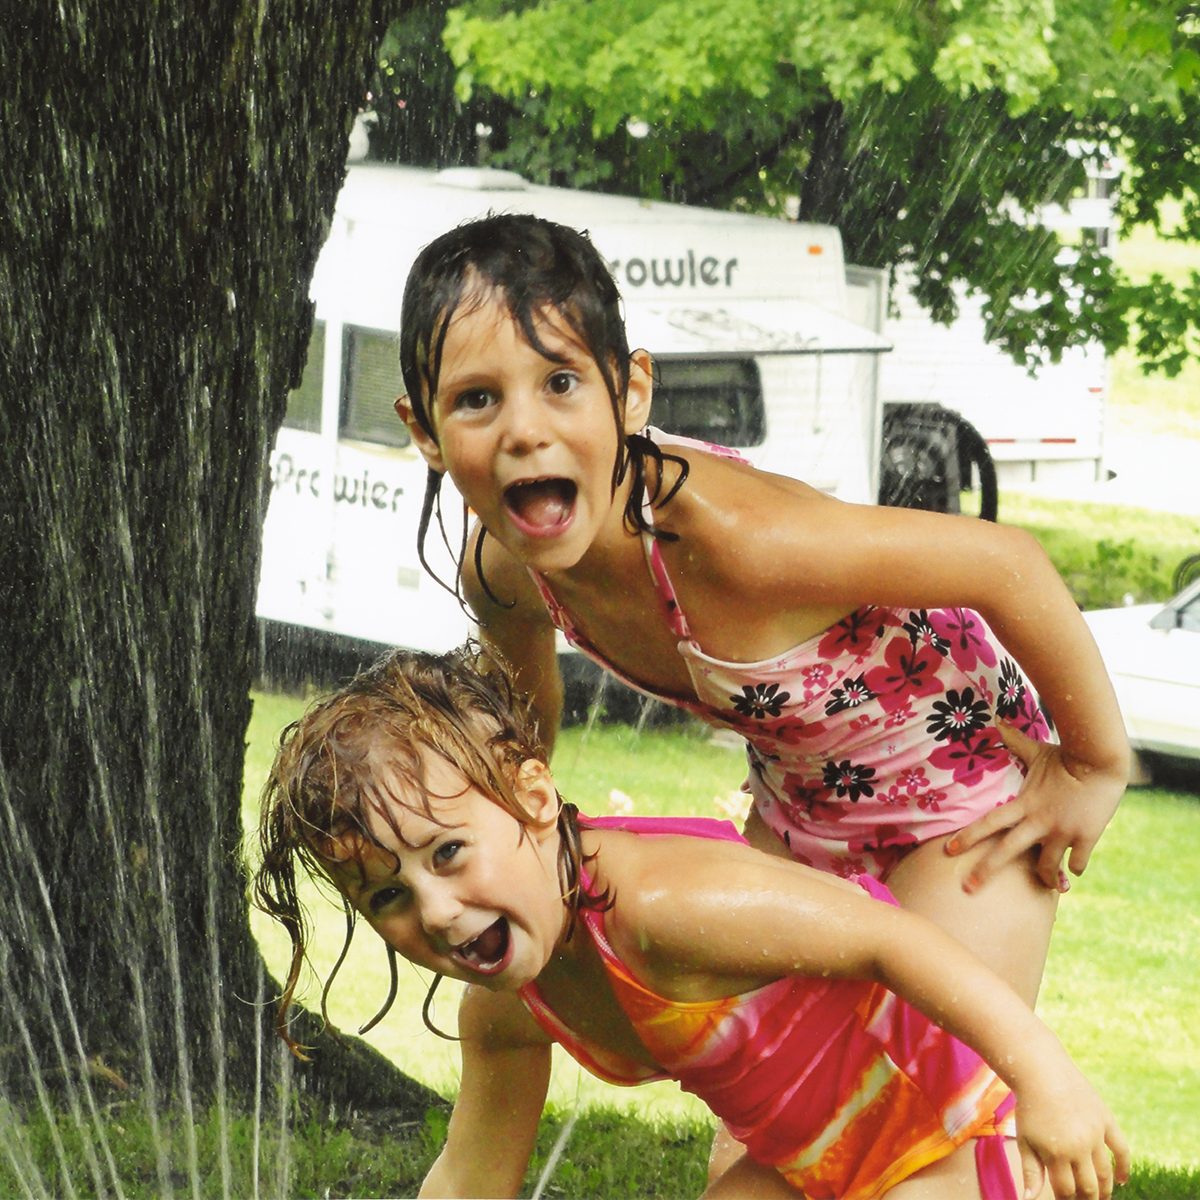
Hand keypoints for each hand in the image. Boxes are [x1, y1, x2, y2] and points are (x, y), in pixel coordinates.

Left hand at [945, 721, 1125, 892]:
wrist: (1101, 760)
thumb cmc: (1066, 755)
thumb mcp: (1036, 750)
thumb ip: (1014, 741)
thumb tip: (996, 720)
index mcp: (1023, 804)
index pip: (988, 823)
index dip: (967, 836)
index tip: (947, 850)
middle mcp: (1039, 822)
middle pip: (1006, 852)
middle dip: (985, 871)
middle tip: (968, 889)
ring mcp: (1062, 832)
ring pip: (1046, 867)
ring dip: (1045, 878)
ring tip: (1046, 886)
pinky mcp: (1086, 837)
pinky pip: (1077, 863)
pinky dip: (1074, 869)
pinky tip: (1073, 873)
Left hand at [1015, 1070, 1129, 1199]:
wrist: (1042, 1071)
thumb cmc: (1030, 1108)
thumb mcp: (1025, 1140)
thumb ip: (1030, 1172)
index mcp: (1055, 1154)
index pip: (1066, 1191)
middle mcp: (1078, 1147)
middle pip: (1088, 1187)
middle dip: (1087, 1198)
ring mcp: (1095, 1134)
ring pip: (1105, 1173)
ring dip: (1105, 1189)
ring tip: (1101, 1196)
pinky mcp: (1106, 1120)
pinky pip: (1122, 1150)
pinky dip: (1124, 1168)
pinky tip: (1121, 1181)